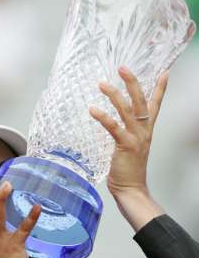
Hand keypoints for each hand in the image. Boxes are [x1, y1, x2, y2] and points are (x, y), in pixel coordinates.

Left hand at [89, 67, 168, 229]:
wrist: (132, 190)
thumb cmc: (128, 170)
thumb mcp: (130, 147)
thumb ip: (125, 134)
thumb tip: (113, 123)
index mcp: (146, 131)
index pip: (155, 106)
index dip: (159, 89)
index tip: (164, 73)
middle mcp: (144, 132)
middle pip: (141, 102)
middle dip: (132, 83)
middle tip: (123, 67)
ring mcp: (136, 138)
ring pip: (127, 111)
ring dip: (114, 95)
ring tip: (102, 84)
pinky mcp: (125, 146)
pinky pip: (114, 128)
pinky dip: (103, 117)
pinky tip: (93, 109)